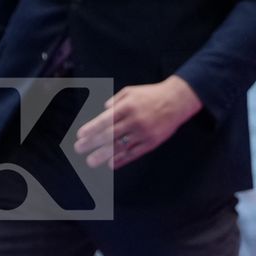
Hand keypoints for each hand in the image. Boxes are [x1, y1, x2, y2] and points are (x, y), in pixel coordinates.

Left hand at [74, 76, 202, 169]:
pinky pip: (134, 153)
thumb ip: (114, 102)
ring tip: (90, 161)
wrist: (177, 101)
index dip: (91, 129)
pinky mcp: (152, 143)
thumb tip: (102, 112)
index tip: (79, 135)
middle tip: (78, 149)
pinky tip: (110, 164)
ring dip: (103, 155)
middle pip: (109, 135)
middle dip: (92, 143)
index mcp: (127, 107)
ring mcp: (143, 133)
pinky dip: (121, 160)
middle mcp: (134, 121)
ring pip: (120, 147)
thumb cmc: (150, 95)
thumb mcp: (130, 92)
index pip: (105, 120)